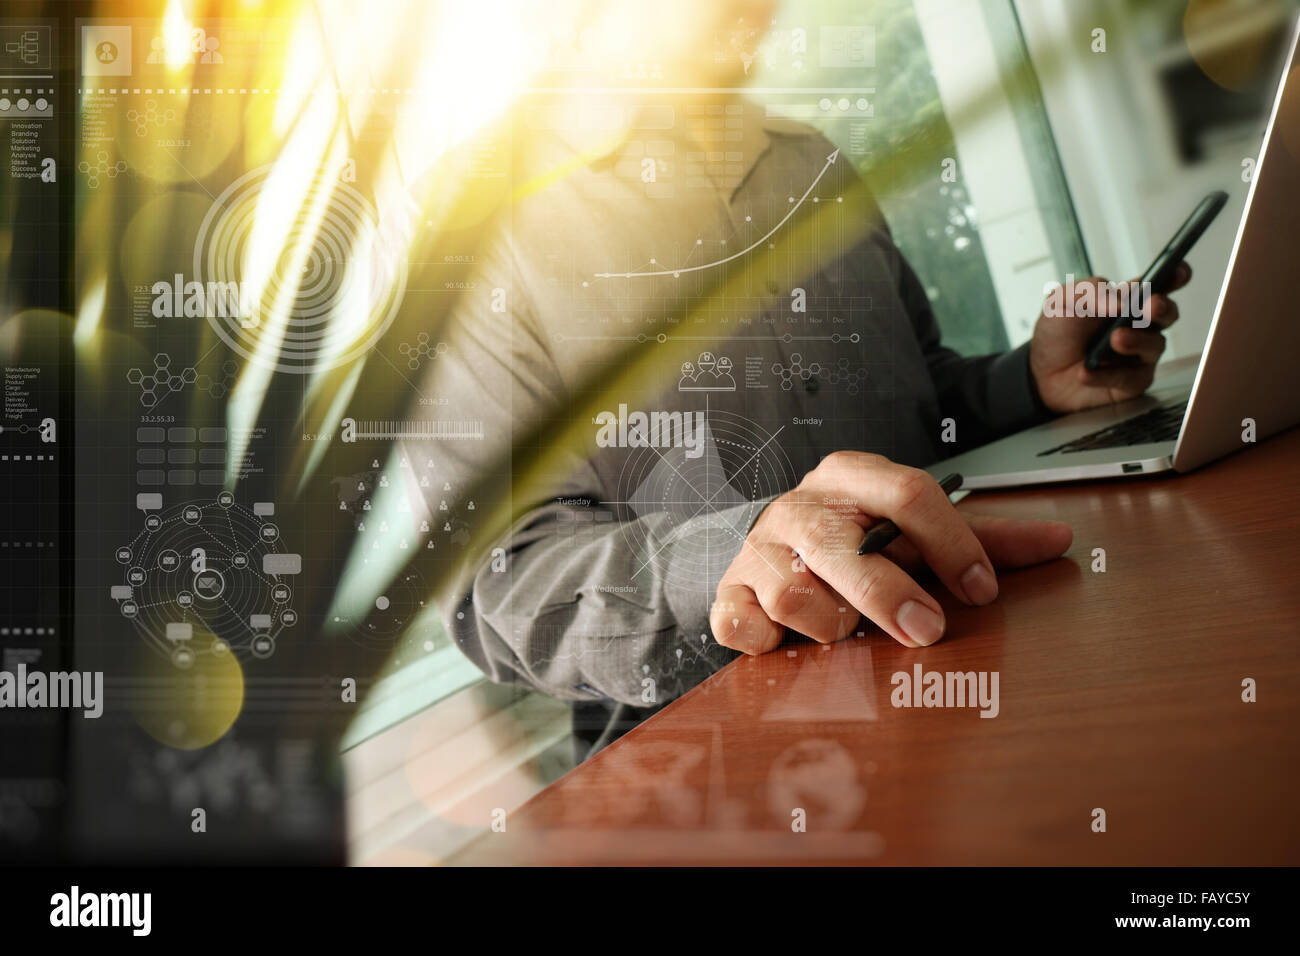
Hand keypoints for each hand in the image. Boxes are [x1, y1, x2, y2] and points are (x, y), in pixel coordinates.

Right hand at [710, 452, 1072, 653]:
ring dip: (832, 624)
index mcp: (853, 476)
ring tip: (846, 626)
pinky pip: (740, 624)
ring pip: (795, 596)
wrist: (773, 546)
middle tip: (928, 630)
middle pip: (844, 547)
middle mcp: (801, 506)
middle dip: (890, 595)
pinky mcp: (729, 591)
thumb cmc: (858, 538)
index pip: (908, 493)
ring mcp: (759, 549)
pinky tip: (788, 642)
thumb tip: (1061, 540)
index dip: (952, 544)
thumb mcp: (917, 531)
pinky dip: (766, 641)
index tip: (982, 590)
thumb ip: (983, 539)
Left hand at [1029, 264, 1189, 413]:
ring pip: (1155, 345)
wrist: (1038, 374)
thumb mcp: (1062, 302)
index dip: (1175, 275)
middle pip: (1167, 314)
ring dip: (1136, 340)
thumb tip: (1122, 301)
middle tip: (1151, 306)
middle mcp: (1140, 326)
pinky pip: (1130, 378)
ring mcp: (1139, 354)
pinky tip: (1085, 372)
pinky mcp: (1132, 381)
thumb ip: (1090, 292)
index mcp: (1127, 300)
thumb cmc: (1057, 334)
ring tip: (1115, 339)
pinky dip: (1106, 374)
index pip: (1159, 284)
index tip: (1178, 270)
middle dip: (1162, 308)